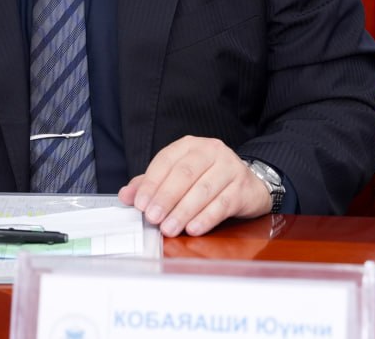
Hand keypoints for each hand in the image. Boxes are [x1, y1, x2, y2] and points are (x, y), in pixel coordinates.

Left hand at [117, 136, 271, 236]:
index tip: (139, 204)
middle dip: (166, 198)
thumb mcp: (178, 177)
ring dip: (183, 212)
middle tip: (152, 218)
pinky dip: (206, 218)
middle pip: (184, 174)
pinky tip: (193, 229)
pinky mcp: (242, 188)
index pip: (166, 161)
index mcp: (190, 145)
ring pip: (203, 190)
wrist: (248, 184)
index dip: (151, 183)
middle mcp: (211, 151)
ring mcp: (229, 168)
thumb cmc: (207, 179)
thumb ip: (151, 184)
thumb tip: (126, 195)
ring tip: (169, 229)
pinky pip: (222, 204)